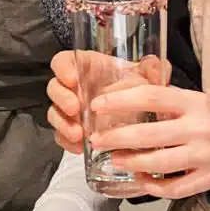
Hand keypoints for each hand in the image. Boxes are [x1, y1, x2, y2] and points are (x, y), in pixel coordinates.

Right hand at [47, 50, 170, 154]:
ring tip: (79, 134)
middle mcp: (73, 87)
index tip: (72, 79)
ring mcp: (69, 109)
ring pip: (54, 113)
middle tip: (76, 109)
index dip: (63, 68)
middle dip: (62, 99)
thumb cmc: (136, 86)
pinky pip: (61, 135)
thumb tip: (155, 64)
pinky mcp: (71, 129)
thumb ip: (151, 70)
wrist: (140, 112)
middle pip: (54, 88)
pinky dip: (66, 142)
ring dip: (62, 124)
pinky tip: (79, 148)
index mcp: (85, 67)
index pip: (63, 62)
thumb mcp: (145, 76)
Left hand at [89, 84, 209, 198]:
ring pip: (160, 163)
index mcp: (194, 102)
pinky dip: (152, 185)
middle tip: (96, 139)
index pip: (152, 97)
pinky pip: (174, 188)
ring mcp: (206, 156)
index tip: (97, 106)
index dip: (121, 101)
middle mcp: (201, 128)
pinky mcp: (209, 179)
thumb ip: (159, 97)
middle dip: (117, 137)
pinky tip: (138, 179)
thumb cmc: (207, 117)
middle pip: (151, 134)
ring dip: (131, 162)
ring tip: (114, 159)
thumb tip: (114, 95)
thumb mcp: (189, 99)